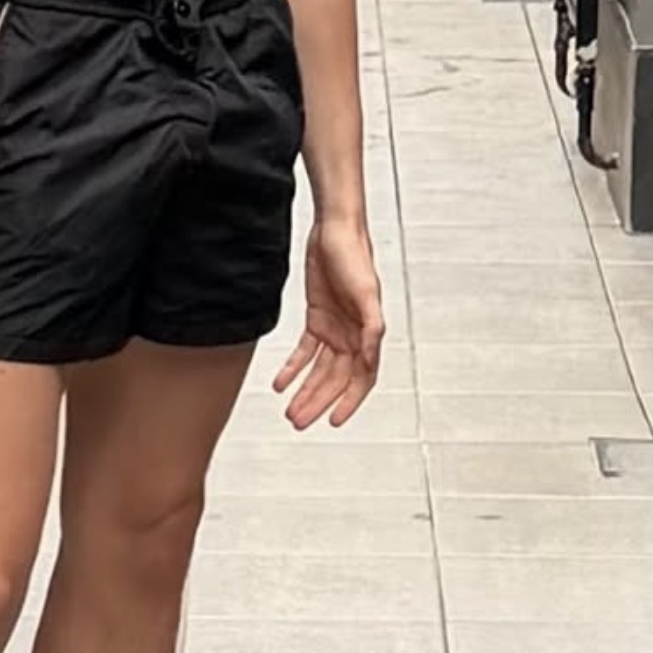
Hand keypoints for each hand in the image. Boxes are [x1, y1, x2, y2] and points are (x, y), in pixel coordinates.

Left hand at [273, 220, 384, 429]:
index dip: (349, 402)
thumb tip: (371, 357)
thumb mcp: (366, 293)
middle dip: (317, 402)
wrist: (334, 231)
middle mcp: (352, 335)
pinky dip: (292, 368)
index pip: (361, 378)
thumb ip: (372, 327)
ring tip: (290, 410)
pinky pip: (304, 352)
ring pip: (319, 370)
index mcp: (367, 333)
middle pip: (334, 379)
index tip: (333, 421)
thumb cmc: (355, 256)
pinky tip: (280, 382)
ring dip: (305, 391)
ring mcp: (334, 329)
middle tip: (299, 421)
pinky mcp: (317, 318)